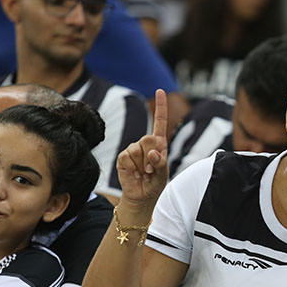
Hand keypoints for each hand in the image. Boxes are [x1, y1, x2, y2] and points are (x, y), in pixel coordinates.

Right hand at [116, 89, 168, 204]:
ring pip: (137, 149)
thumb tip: (153, 154)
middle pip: (148, 138)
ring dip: (142, 165)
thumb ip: (161, 163)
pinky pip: (127, 157)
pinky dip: (133, 168)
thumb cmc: (155, 183)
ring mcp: (133, 149)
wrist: (142, 196)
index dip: (160, 106)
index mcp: (159, 143)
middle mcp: (145, 144)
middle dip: (151, 156)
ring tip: (144, 173)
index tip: (160, 90)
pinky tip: (134, 174)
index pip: (160, 121)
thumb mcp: (163, 174)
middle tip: (151, 169)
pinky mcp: (123, 157)